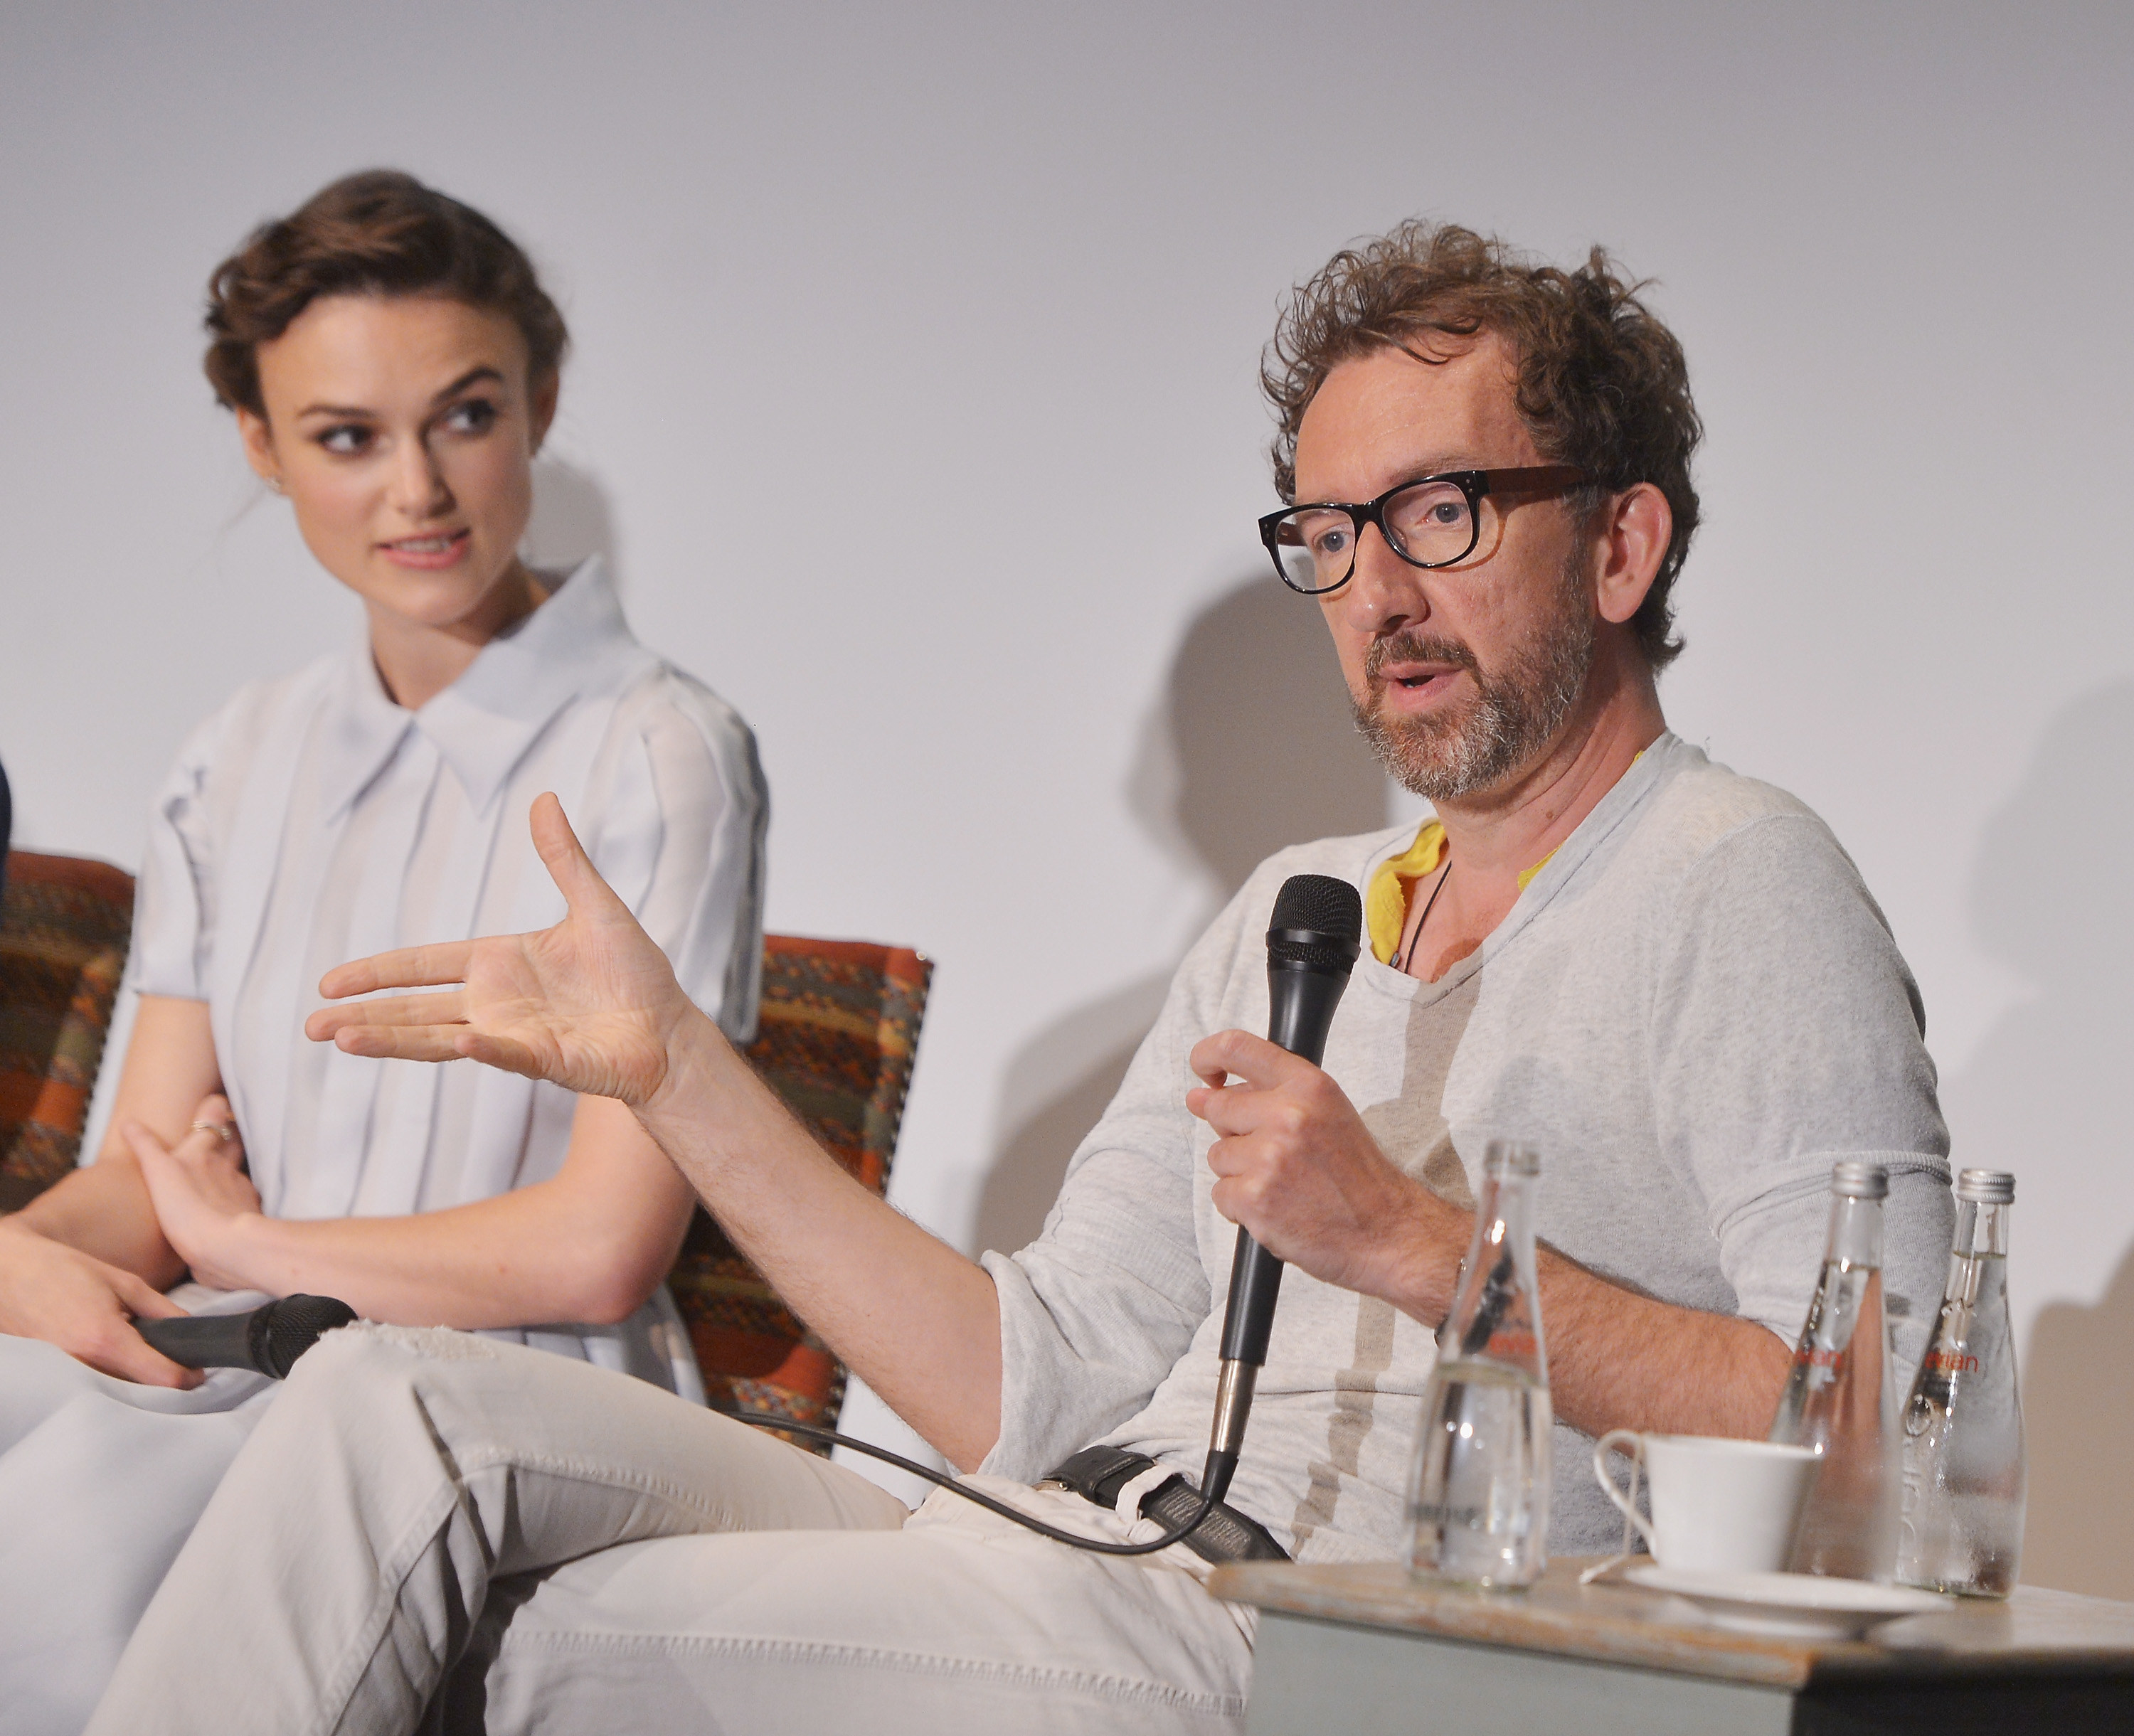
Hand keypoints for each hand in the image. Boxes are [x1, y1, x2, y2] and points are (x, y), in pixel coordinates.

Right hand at [0, 1216, 200, 1386]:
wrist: (6, 1275)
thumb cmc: (62, 1271)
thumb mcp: (122, 1282)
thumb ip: (160, 1309)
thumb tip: (189, 1328)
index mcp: (106, 1339)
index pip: (160, 1377)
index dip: (187, 1377)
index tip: (200, 1373)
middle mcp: (84, 1364)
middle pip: (139, 1390)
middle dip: (164, 1381)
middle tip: (179, 1364)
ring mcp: (64, 1375)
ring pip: (115, 1390)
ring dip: (137, 1382)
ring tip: (149, 1358)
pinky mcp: (51, 1376)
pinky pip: (91, 1384)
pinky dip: (109, 1377)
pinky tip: (116, 1359)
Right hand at [125, 1093, 262, 1292]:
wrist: (227, 1246)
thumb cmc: (188, 1207)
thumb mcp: (158, 1172)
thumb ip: (146, 1147)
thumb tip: (129, 1121)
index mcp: (202, 1152)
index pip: (214, 1115)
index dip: (215, 1107)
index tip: (214, 1102)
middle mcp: (225, 1165)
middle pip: (235, 1139)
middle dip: (231, 1133)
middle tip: (220, 1133)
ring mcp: (240, 1189)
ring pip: (239, 1169)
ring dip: (231, 1168)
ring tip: (217, 1174)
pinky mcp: (248, 1214)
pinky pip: (243, 1199)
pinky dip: (236, 1199)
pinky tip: (226, 1208)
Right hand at [305, 794, 702, 1105]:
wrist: (670, 1028)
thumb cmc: (634, 973)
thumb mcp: (595, 905)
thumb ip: (564, 858)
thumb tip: (545, 798)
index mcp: (498, 964)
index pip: (423, 965)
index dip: (379, 972)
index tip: (332, 982)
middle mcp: (495, 1003)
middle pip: (415, 1011)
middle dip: (364, 1018)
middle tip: (312, 1025)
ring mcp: (513, 1035)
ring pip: (439, 1039)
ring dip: (392, 1040)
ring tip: (342, 1040)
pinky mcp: (543, 1060)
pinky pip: (506, 1053)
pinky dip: (482, 1047)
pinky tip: (458, 1041)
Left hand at [1186, 1028, 1469, 1317]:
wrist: (1389, 1232)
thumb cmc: (1359, 1177)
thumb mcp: (1327, 1114)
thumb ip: (1268, 1097)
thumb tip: (1200, 1094)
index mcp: (1308, 1085)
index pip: (1236, 1048)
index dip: (1206, 1056)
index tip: (1203, 1073)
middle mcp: (1288, 1115)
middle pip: (1218, 1108)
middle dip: (1234, 1133)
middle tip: (1270, 1154)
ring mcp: (1269, 1158)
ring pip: (1218, 1155)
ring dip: (1240, 1173)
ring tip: (1284, 1185)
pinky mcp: (1255, 1198)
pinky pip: (1221, 1194)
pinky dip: (1241, 1207)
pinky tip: (1277, 1208)